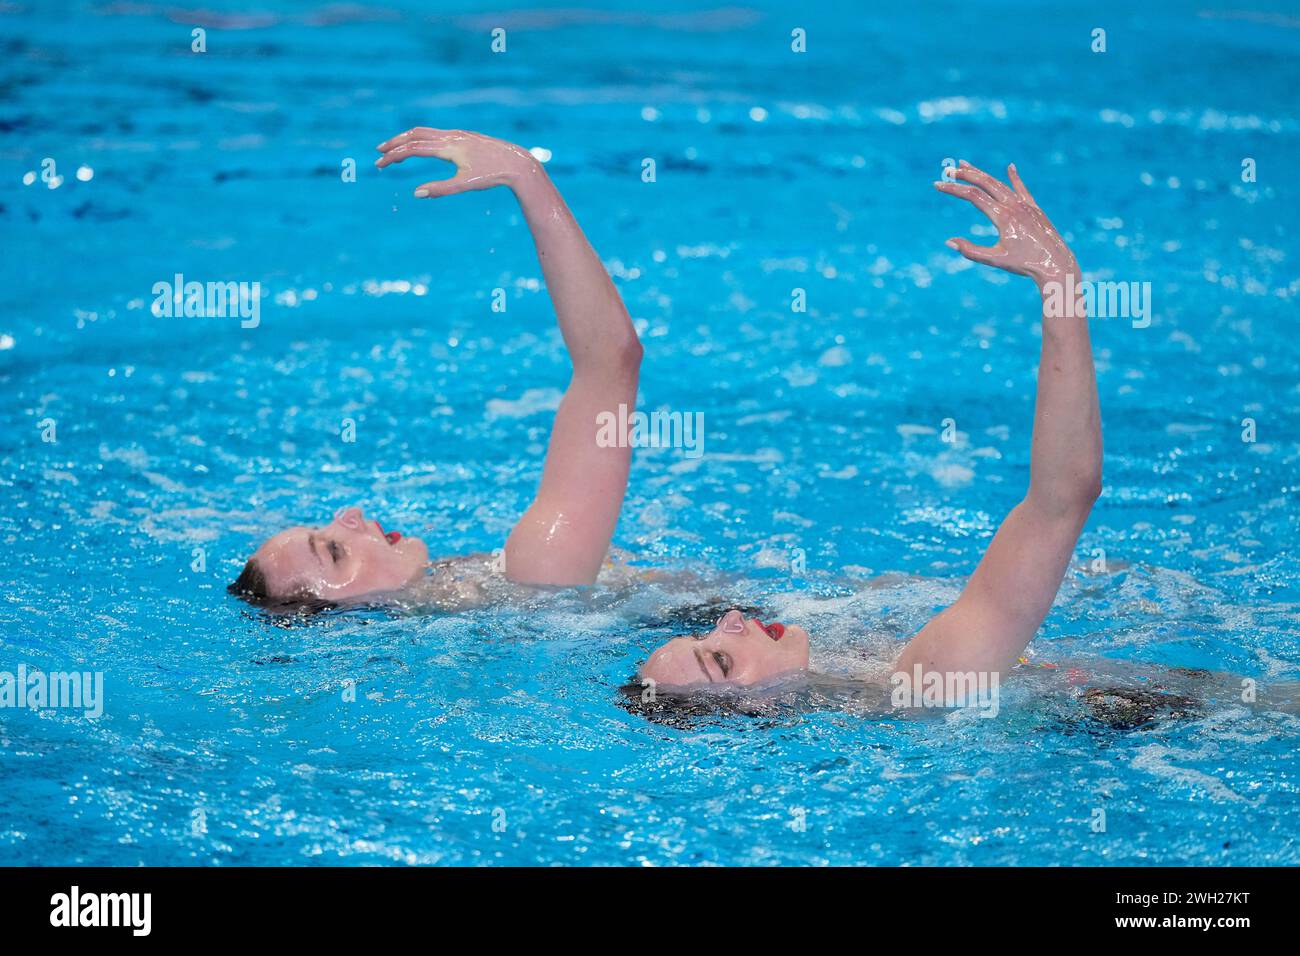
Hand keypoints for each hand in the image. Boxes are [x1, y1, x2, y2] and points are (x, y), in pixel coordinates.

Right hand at [375, 127, 540, 197]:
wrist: (516, 162)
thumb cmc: (492, 175)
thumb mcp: (465, 184)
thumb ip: (440, 189)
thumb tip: (416, 193)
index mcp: (448, 147)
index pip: (413, 149)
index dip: (394, 156)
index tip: (380, 164)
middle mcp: (451, 136)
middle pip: (415, 134)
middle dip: (395, 143)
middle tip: (379, 152)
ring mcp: (458, 134)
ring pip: (426, 132)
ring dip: (408, 139)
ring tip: (396, 149)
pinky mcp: (464, 136)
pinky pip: (436, 134)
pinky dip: (422, 138)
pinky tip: (421, 147)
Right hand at [936, 161, 1077, 285]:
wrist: (1055, 264)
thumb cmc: (1023, 264)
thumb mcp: (994, 259)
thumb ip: (970, 250)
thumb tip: (949, 241)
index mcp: (1002, 216)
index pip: (973, 196)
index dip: (953, 189)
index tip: (938, 184)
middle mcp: (1014, 205)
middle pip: (985, 183)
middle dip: (965, 175)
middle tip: (948, 169)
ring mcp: (1025, 205)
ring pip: (1000, 183)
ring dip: (982, 174)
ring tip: (967, 165)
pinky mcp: (1034, 208)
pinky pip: (1022, 189)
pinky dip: (1014, 178)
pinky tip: (1010, 167)